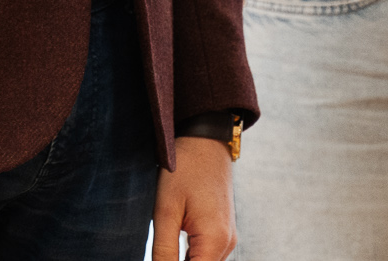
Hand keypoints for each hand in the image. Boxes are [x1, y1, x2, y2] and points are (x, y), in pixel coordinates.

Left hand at [153, 136, 235, 260]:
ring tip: (163, 250)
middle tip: (160, 252)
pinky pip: (206, 255)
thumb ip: (164, 252)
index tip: (160, 258)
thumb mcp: (165, 211)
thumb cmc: (183, 169)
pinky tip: (171, 253)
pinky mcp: (222, 230)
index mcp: (214, 242)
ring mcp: (227, 237)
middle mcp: (227, 244)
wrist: (205, 138)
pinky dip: (190, 259)